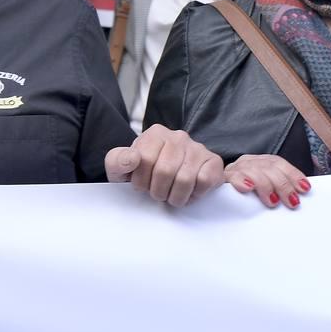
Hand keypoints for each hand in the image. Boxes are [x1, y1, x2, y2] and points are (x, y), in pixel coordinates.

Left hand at [105, 125, 224, 207]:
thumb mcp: (121, 169)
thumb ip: (117, 160)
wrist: (164, 179)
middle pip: (165, 172)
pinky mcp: (213, 161)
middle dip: (158, 191)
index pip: (144, 160)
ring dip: (175, 197)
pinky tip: (188, 192)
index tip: (141, 185)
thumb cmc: (142, 174)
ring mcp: (197, 147)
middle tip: (158, 193)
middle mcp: (178, 136)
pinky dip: (194, 194)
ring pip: (185, 180)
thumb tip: (132, 159)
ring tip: (172, 194)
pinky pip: (204, 181)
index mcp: (155, 134)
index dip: (140, 181)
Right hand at [225, 154, 310, 209]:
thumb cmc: (240, 198)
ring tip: (273, 200)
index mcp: (259, 162)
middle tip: (292, 202)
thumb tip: (298, 196)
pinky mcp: (220, 179)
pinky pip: (232, 177)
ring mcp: (234, 169)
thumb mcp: (262, 190)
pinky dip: (241, 180)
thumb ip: (277, 190)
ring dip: (266, 185)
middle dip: (283, 184)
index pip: (278, 163)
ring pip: (254, 170)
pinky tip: (248, 188)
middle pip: (269, 167)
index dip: (293, 174)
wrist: (210, 191)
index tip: (305, 188)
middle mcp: (248, 162)